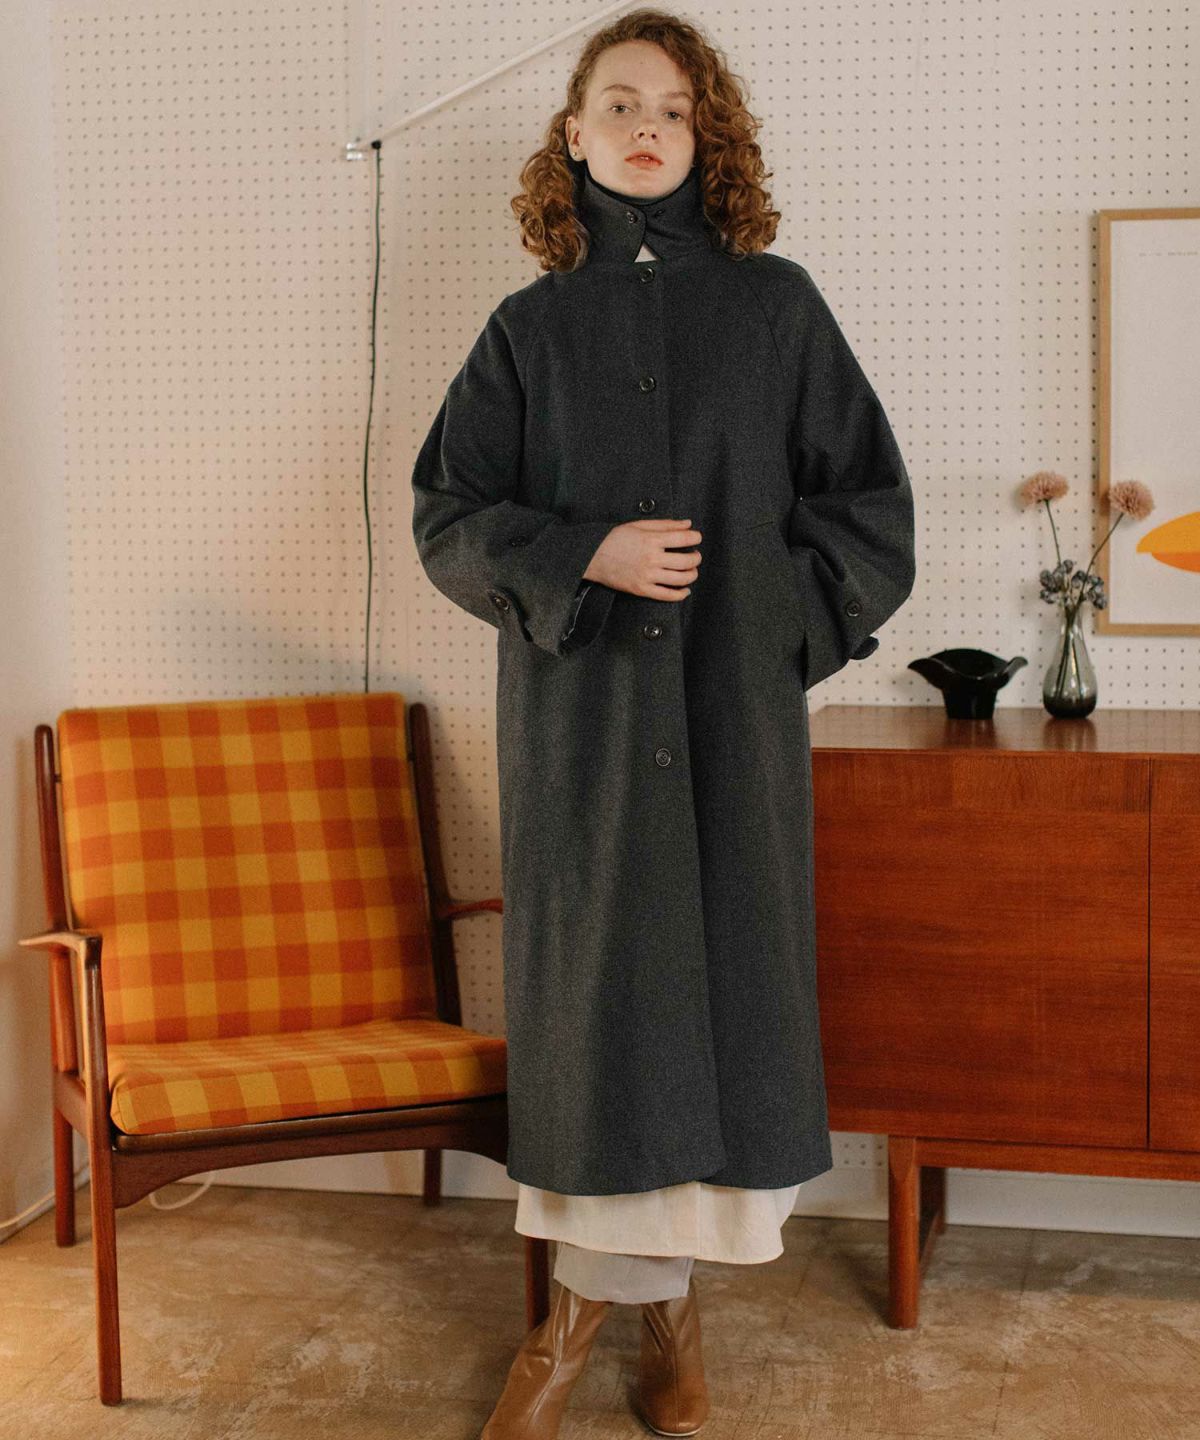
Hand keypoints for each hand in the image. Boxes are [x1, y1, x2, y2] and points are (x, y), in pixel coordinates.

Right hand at [583, 518, 701, 601]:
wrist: (592, 556)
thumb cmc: (614, 539)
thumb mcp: (639, 525)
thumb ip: (665, 524)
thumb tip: (687, 524)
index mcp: (651, 540)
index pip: (684, 538)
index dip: (695, 537)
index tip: (696, 538)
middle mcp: (652, 559)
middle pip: (687, 561)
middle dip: (696, 558)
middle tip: (695, 555)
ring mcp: (647, 576)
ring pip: (681, 579)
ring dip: (692, 575)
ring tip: (691, 571)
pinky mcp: (642, 589)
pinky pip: (667, 595)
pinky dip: (680, 594)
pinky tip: (685, 590)